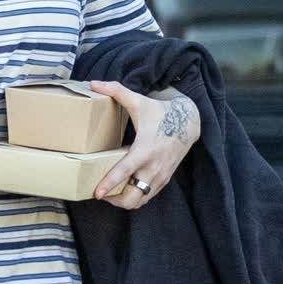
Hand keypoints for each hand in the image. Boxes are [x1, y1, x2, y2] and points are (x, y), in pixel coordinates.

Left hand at [90, 82, 200, 211]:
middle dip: (114, 200)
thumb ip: (116, 91)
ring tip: (109, 193)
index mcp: (145, 150)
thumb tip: (93, 82)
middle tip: (99, 193)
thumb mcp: (139, 101)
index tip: (96, 193)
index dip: (109, 184)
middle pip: (132, 197)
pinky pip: (147, 197)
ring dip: (123, 201)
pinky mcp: (164, 181)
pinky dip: (134, 197)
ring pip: (139, 201)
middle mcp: (154, 167)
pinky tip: (123, 189)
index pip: (125, 172)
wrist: (188, 123)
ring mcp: (160, 176)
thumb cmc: (160, 113)